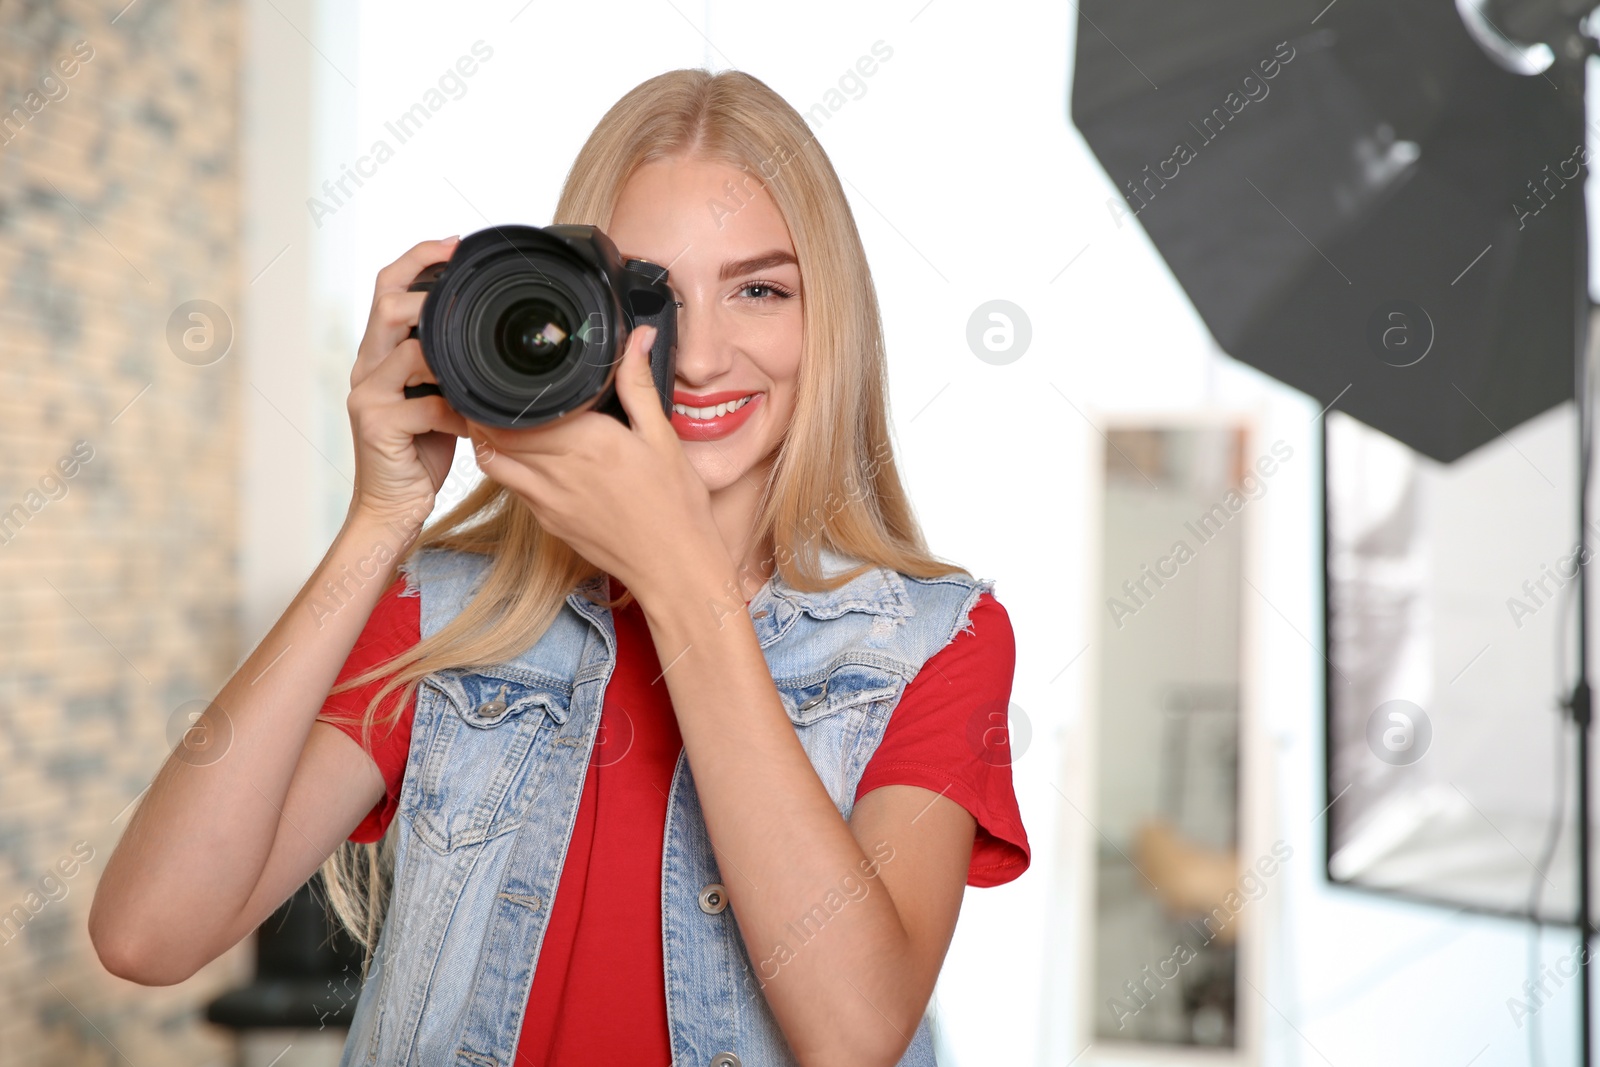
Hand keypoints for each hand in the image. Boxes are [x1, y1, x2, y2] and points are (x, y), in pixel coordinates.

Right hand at [346, 237, 471, 531]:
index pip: (385, 287)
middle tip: (466, 294)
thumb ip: (447, 367)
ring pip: (410, 352)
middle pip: (388, 305)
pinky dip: (461, 412)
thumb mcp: (436, 399)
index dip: (417, 258)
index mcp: (377, 354)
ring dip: (453, 361)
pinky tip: (477, 423)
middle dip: (429, 293)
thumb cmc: (421, 452)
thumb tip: (489, 339)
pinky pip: (428, 405)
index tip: (454, 244)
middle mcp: (365, 367)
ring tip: (479, 374)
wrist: (392, 507)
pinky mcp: (378, 426)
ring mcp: (366, 396)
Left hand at [466, 323, 734, 604]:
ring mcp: (547, 500)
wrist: (675, 567)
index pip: (517, 409)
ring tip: (499, 418)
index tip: (505, 371)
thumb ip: (638, 385)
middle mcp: (558, 470)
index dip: (501, 388)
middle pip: (493, 433)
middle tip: (493, 388)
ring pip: (493, 461)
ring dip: (489, 438)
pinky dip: (509, 467)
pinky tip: (527, 456)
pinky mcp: (548, 522)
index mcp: (587, 441)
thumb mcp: (662, 437)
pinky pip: (513, 487)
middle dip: (486, 408)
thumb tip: (637, 338)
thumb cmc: (676, 505)